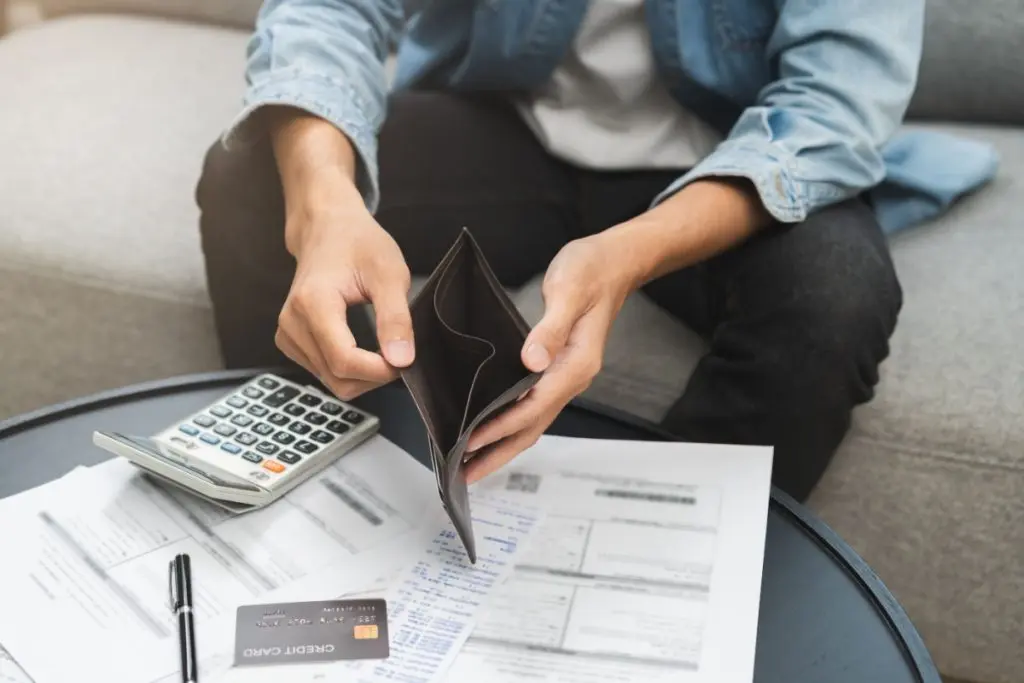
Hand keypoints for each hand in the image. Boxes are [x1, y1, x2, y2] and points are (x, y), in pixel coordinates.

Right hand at [276, 207, 414, 399]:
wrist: (328, 229)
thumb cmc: (358, 243)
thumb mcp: (390, 274)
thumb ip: (396, 319)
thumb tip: (401, 360)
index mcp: (313, 303)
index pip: (344, 361)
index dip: (379, 371)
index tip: (405, 361)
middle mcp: (292, 322)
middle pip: (337, 378)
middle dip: (373, 376)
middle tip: (398, 352)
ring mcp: (287, 333)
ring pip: (331, 381)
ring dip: (362, 375)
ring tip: (381, 345)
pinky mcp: (290, 341)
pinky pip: (323, 373)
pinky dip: (348, 370)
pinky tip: (361, 347)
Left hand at [463, 233, 639, 483]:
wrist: (613, 263)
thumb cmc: (590, 271)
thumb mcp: (568, 291)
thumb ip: (550, 328)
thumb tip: (532, 360)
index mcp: (576, 364)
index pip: (534, 406)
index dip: (501, 426)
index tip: (470, 440)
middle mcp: (573, 377)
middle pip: (533, 427)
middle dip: (498, 452)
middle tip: (463, 473)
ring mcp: (566, 377)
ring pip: (532, 422)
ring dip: (502, 445)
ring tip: (469, 462)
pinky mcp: (557, 370)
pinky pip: (532, 406)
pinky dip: (510, 424)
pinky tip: (490, 428)